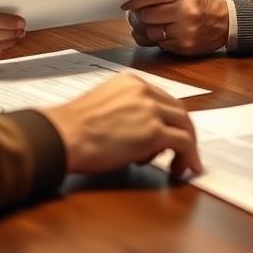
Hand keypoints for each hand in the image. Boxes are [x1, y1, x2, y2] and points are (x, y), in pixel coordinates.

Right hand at [43, 73, 201, 178]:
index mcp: (131, 82)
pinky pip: (183, 143)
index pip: (162, 99)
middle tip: (180, 153)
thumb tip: (138, 133)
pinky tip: (183, 170)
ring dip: (187, 146)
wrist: (64, 136)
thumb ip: (125, 112)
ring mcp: (151, 109)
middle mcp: (144, 91)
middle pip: (178, 110)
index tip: (169, 136)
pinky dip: (188, 157)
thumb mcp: (103, 107)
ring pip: (185, 125)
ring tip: (180, 166)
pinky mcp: (154, 131)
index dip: (169, 120)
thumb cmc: (74, 128)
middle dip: (183, 133)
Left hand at [122, 0, 228, 55]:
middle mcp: (186, 11)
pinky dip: (156, 39)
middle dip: (140, 15)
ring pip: (151, 32)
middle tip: (138, 14)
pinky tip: (160, 32)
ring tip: (148, 24)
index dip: (136, 0)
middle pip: (148, 15)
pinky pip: (160, 44)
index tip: (126, 4)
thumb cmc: (199, 0)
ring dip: (145, 29)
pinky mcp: (185, 47)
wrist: (225, 21)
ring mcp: (186, 31)